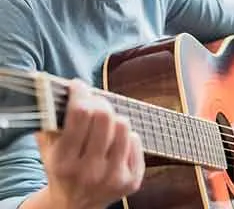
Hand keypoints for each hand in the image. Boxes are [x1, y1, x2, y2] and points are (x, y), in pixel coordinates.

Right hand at [36, 79, 144, 208]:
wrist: (75, 206)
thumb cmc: (61, 169)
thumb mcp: (48, 148)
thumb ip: (48, 119)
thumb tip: (50, 87)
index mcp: (64, 162)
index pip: (80, 114)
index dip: (80, 93)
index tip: (78, 85)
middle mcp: (89, 172)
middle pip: (104, 115)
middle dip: (98, 102)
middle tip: (93, 103)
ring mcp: (112, 178)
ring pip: (122, 125)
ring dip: (113, 119)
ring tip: (104, 125)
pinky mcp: (131, 182)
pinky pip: (136, 140)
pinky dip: (126, 137)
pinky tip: (114, 143)